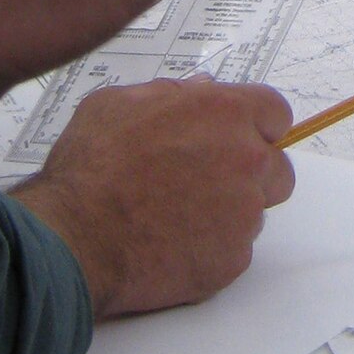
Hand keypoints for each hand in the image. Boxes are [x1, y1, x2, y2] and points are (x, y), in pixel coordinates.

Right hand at [13, 80, 294, 315]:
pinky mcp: (232, 261)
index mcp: (225, 113)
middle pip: (278, 168)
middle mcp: (246, 161)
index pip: (275, 113)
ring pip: (254, 212)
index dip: (255, 125)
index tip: (234, 137)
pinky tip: (173, 244)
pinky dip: (211, 249)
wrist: (75, 237)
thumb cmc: (91, 165)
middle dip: (252, 173)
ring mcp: (243, 215)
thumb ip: (170, 93)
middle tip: (208, 181)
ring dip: (228, 212)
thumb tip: (199, 91)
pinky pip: (235, 251)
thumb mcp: (119, 102)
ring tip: (177, 216)